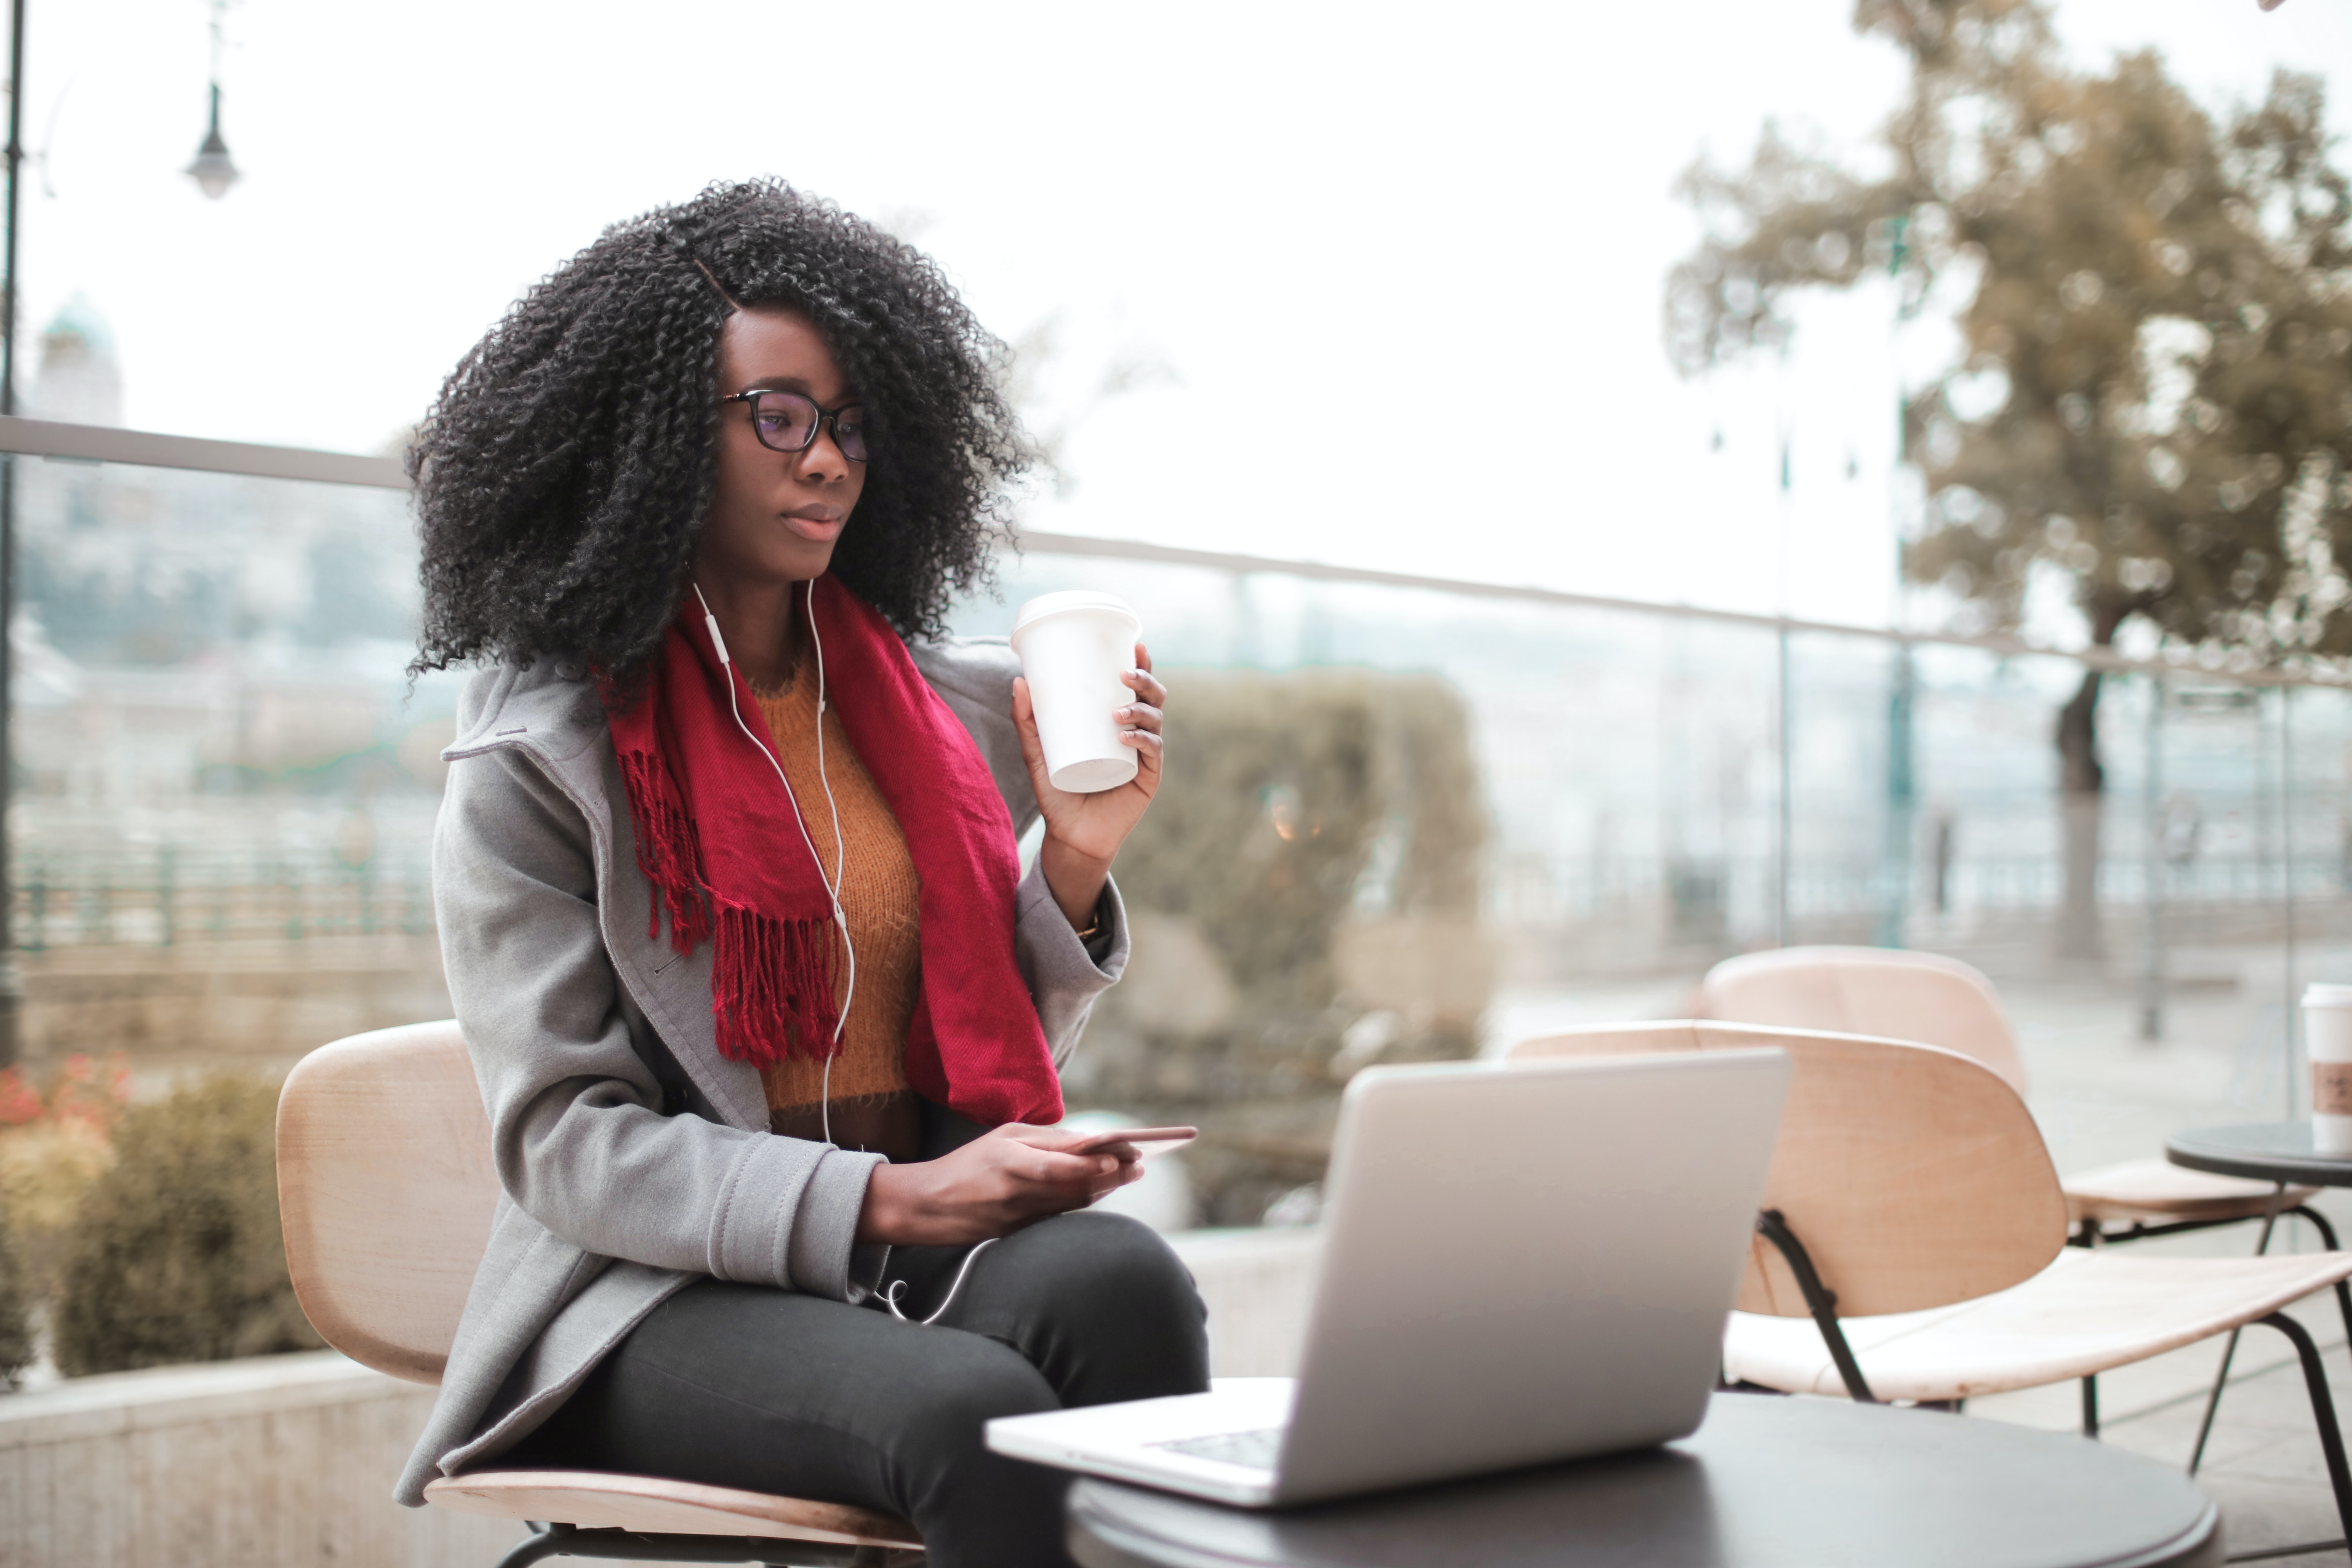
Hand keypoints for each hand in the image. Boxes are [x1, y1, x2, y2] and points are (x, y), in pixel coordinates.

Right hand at [854, 1123, 1143, 1246]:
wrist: (927, 1206)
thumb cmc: (969, 1163)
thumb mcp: (1002, 1137)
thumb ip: (1044, 1139)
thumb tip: (1088, 1141)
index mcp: (1007, 1160)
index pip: (1057, 1165)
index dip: (1092, 1164)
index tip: (1122, 1156)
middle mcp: (1015, 1191)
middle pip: (1073, 1187)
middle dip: (1111, 1177)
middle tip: (1140, 1166)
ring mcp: (1018, 1217)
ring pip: (1071, 1204)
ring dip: (1104, 1189)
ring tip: (1129, 1174)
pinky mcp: (1018, 1233)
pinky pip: (1059, 1215)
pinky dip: (1082, 1201)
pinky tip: (1102, 1189)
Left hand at [1013, 643, 1164, 929]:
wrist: (1070, 836)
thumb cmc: (1058, 792)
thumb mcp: (1037, 753)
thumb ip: (1026, 721)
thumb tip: (1018, 681)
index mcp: (1117, 722)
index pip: (1135, 687)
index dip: (1141, 663)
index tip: (1133, 644)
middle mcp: (1136, 734)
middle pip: (1153, 697)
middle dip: (1145, 679)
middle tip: (1123, 675)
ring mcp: (1144, 756)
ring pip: (1156, 720)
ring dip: (1140, 709)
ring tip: (1116, 711)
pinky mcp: (1148, 779)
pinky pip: (1153, 753)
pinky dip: (1143, 740)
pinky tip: (1128, 737)